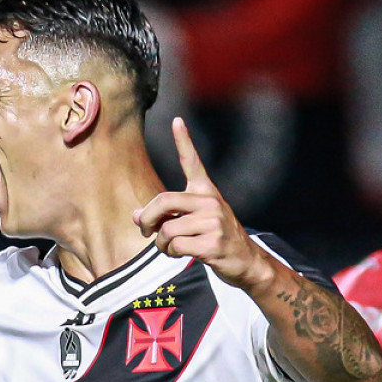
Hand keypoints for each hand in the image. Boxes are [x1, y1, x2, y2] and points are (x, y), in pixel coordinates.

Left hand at [134, 117, 274, 291]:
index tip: (176, 120)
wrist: (246, 261)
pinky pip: (176, 246)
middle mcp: (210, 202)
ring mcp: (213, 222)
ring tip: (170, 247)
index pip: (192, 162)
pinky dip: (170, 253)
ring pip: (166, 230)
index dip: (183, 141)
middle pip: (163, 201)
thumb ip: (166, 216)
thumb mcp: (193, 222)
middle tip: (145, 230)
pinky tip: (180, 254)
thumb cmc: (215, 239)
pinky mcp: (213, 243)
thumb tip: (135, 215)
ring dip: (161, 244)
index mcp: (206, 192)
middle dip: (147, 219)